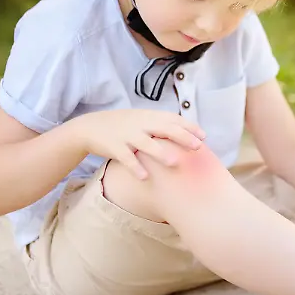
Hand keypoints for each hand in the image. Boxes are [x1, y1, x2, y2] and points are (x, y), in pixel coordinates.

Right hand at [70, 109, 206, 179]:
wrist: (91, 127)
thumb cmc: (123, 125)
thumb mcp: (142, 119)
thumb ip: (161, 124)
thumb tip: (188, 133)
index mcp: (148, 116)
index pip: (173, 119)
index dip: (189, 127)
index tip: (204, 137)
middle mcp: (140, 124)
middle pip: (164, 129)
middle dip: (182, 137)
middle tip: (198, 147)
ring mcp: (127, 135)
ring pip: (146, 144)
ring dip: (161, 153)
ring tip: (175, 163)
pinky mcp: (114, 147)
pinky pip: (126, 158)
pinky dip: (135, 167)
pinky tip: (145, 177)